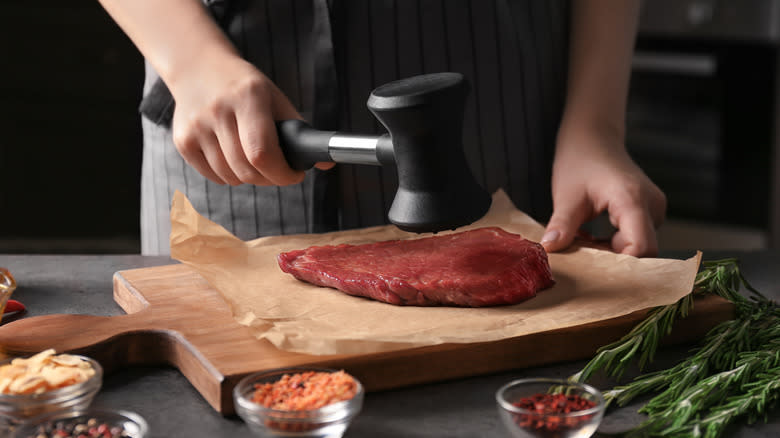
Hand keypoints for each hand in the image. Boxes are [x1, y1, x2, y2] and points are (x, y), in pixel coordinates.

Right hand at [170, 56, 332, 185]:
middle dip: (270, 178)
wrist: (199, 69)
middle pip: (248, 170)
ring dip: (249, 177)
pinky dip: (229, 176)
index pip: (262, 153)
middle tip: (277, 169)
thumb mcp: (276, 99)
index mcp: (249, 97)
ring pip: (231, 178)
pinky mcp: (182, 141)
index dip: (282, 174)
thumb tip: (326, 163)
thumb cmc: (246, 88)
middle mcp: (219, 111)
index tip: (294, 175)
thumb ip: (300, 131)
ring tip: (253, 158)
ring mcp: (197, 127)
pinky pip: (214, 177)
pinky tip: (232, 156)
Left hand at [541, 129, 666, 256]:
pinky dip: (614, 245)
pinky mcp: (648, 212)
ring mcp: (653, 209)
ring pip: (639, 246)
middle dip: (614, 262)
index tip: (593, 271)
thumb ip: (562, 225)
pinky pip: (636, 238)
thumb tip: (549, 250)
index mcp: (633, 200)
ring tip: (584, 246)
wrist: (593, 138)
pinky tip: (592, 239)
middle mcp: (652, 205)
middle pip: (643, 251)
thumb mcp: (566, 195)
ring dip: (612, 253)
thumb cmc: (579, 161)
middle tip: (582, 260)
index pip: (641, 248)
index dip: (622, 266)